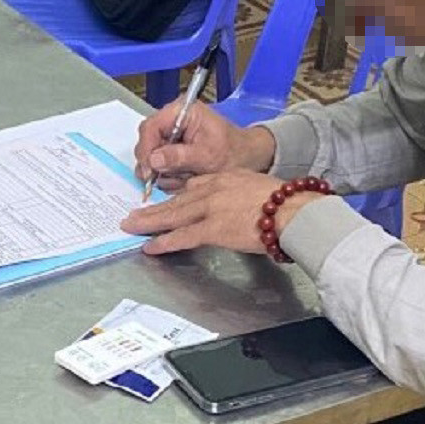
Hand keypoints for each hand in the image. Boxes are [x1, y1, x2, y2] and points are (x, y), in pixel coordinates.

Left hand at [121, 170, 326, 255]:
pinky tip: (150, 246)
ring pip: (173, 215)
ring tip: (130, 226)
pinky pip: (182, 236)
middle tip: (134, 214)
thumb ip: (243, 194)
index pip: (194, 185)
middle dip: (153, 208)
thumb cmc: (287, 202)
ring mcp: (211, 208)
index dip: (176, 196)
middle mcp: (214, 189)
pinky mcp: (213, 229)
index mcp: (226, 177)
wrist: (294, 210)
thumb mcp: (260, 186)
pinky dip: (163, 242)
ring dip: (149, 222)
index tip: (164, 200)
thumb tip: (241, 207)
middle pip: (177, 200)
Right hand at [133, 102, 275, 192]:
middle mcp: (174, 120)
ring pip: (152, 156)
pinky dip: (170, 176)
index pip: (151, 127)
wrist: (247, 159)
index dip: (146, 149)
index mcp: (182, 111)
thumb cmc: (234, 151)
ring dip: (165, 172)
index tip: (148, 170)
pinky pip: (160, 165)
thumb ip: (179, 156)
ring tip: (186, 176)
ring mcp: (172, 136)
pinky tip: (185, 176)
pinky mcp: (172, 149)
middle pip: (147, 141)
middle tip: (162, 179)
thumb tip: (154, 159)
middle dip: (154, 163)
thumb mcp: (207, 155)